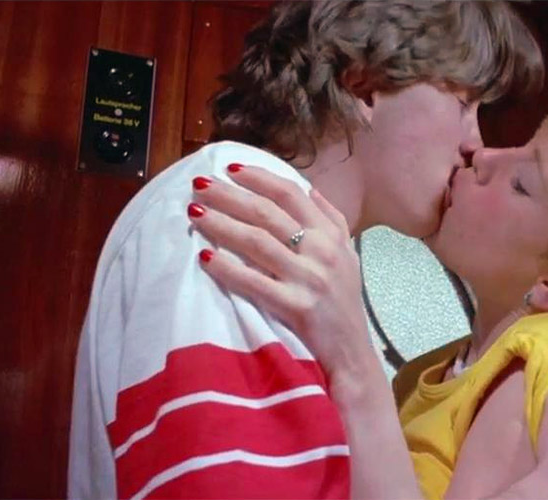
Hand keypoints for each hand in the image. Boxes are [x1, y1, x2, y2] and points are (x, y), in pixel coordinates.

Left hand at [187, 165, 372, 379]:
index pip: (290, 194)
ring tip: (195, 213)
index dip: (258, 178)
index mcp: (331, 235)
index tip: (229, 169)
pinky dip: (227, 268)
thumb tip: (310, 189)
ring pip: (256, 242)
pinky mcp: (296, 306)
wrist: (352, 351)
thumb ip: (332, 219)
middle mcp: (321, 251)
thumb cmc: (344, 302)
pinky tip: (205, 257)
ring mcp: (308, 278)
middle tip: (199, 185)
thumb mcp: (348, 255)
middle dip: (229, 196)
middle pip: (267, 213)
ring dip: (222, 224)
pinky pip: (253, 282)